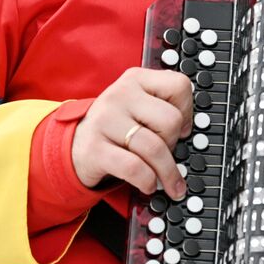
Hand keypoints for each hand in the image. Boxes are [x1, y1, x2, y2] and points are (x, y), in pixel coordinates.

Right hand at [71, 67, 191, 199]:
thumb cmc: (114, 127)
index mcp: (136, 79)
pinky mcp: (95, 149)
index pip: (179, 86)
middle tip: (165, 152)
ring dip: (166, 171)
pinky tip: (148, 184)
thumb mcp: (137, 104)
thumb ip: (162, 107)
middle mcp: (120, 95)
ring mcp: (105, 121)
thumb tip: (189, 131)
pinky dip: (147, 180)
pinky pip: (134, 168)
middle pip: (171, 121)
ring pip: (155, 148)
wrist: (74, 144)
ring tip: (166, 181)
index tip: (181, 128)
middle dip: (174, 143)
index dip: (187, 111)